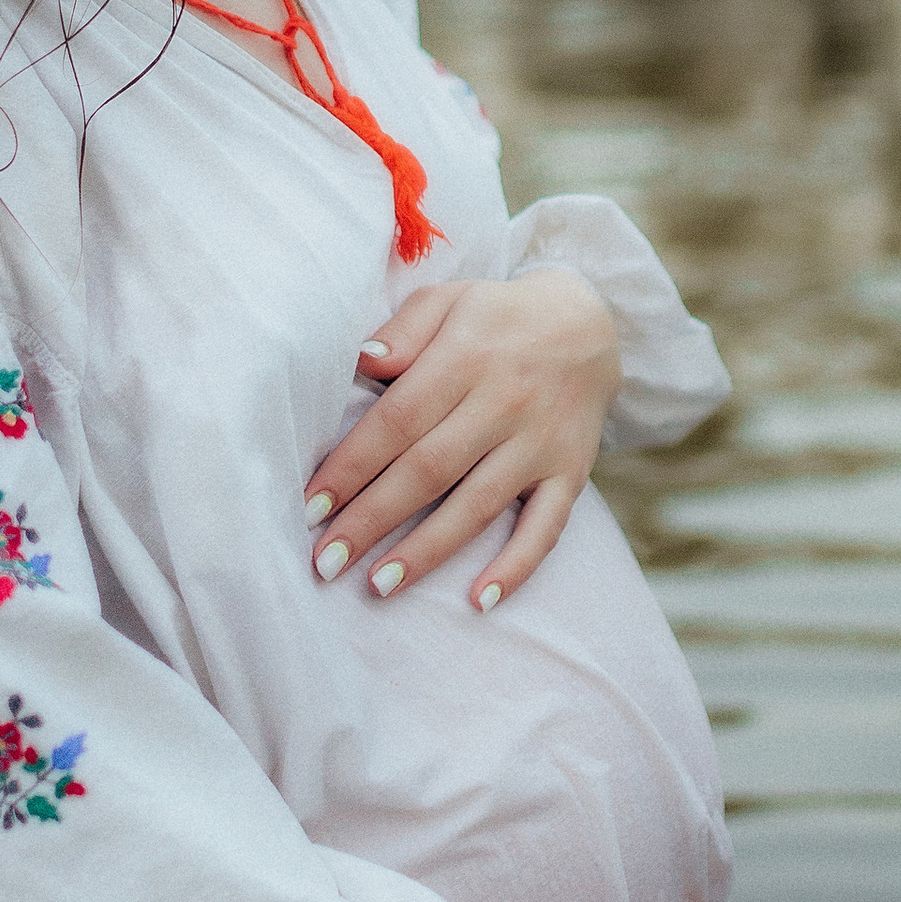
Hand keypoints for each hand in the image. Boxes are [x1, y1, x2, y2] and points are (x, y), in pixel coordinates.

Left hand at [305, 270, 621, 610]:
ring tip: (379, 586)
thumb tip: (359, 362)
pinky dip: (516, 566)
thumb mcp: (448, 300)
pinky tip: (479, 601)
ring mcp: (540, 443)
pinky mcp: (571, 472)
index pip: (398, 421)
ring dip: (427, 550)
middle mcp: (505, 403)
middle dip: (372, 520)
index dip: (352, 466)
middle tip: (325, 561)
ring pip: (478, 505)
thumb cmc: (496, 318)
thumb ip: (403, 331)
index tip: (311, 507)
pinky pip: (546, 526)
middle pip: (429, 470)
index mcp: (465, 358)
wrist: (589, 324)